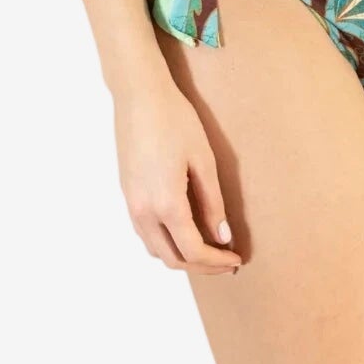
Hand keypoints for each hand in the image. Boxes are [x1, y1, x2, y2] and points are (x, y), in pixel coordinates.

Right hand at [114, 76, 242, 274]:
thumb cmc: (175, 121)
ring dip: (182, 257)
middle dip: (201, 266)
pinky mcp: (127, 195)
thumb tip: (222, 237)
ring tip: (209, 248)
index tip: (236, 258)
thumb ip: (212, 203)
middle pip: (172, 259)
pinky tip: (186, 230)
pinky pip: (146, 233)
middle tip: (226, 260)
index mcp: (166, 204)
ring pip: (156, 250)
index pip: (193, 251)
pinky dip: (167, 242)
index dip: (217, 261)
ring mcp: (131, 204)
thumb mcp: (203, 161)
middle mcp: (143, 211)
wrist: (138, 96)